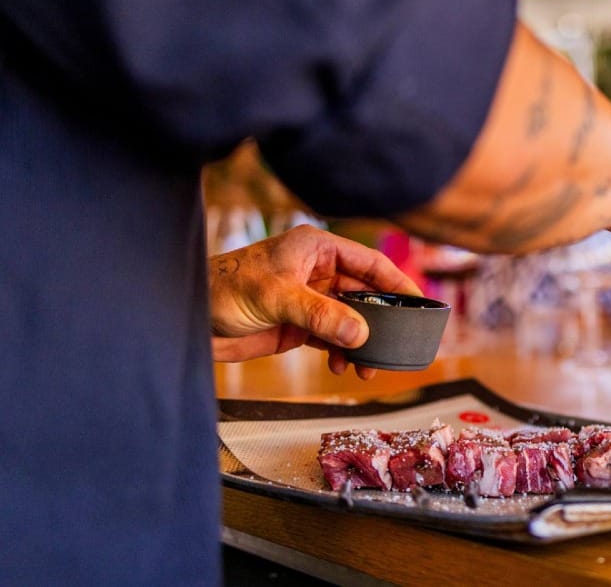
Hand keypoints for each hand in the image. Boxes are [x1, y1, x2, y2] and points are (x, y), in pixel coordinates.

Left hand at [208, 224, 420, 378]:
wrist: (186, 317)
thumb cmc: (223, 288)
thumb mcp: (276, 297)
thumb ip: (321, 314)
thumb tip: (361, 335)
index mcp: (315, 249)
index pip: (368, 262)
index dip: (396, 281)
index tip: (420, 302)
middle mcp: (316, 271)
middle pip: (364, 293)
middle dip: (381, 320)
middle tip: (398, 343)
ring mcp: (308, 298)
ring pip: (351, 319)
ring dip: (362, 342)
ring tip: (367, 365)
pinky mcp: (298, 324)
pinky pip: (332, 337)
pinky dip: (342, 352)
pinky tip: (343, 366)